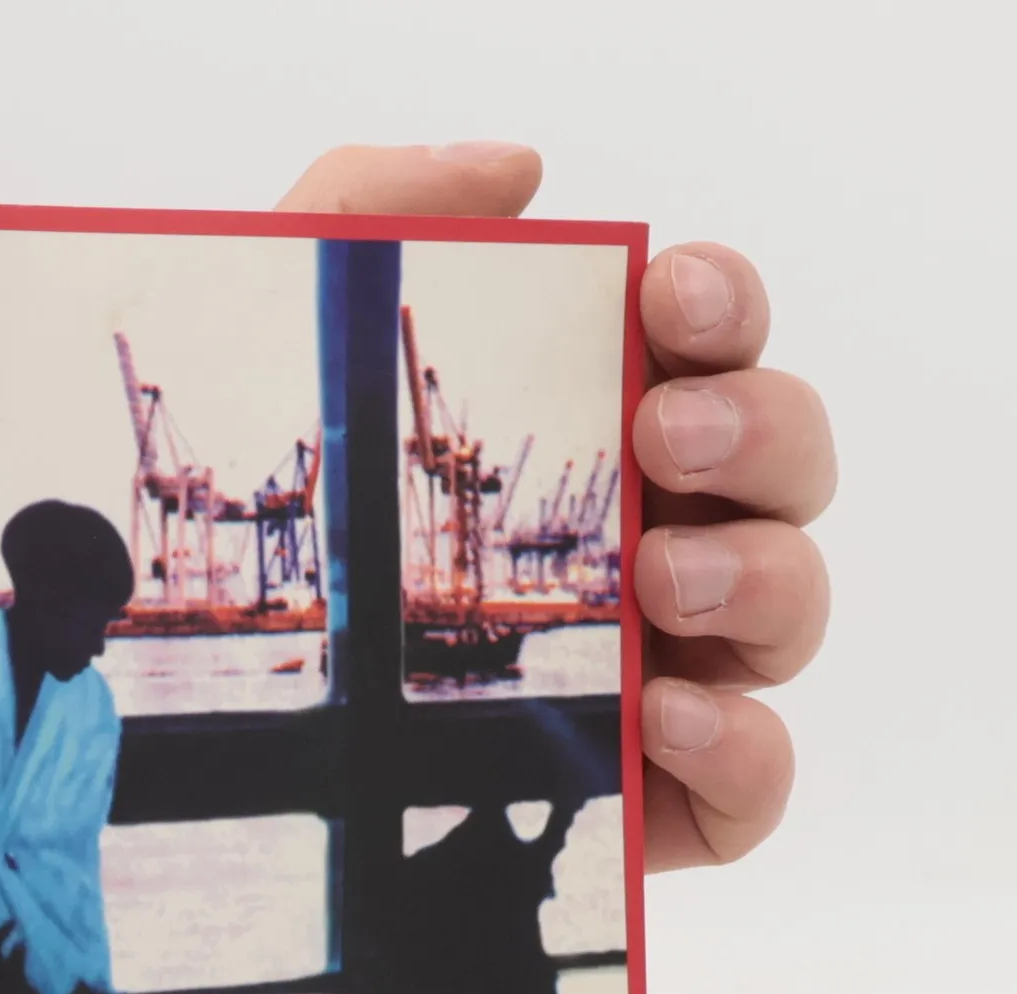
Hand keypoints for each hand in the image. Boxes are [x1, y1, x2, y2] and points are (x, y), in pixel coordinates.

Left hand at [279, 143, 834, 869]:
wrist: (221, 756)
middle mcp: (649, 544)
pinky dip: (745, 741)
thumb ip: (371, 214)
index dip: (723, 307)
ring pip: (795, 608)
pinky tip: (664, 713)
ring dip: (763, 575)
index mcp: (590, 444)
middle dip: (760, 430)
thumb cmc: (274, 554)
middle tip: (664, 439)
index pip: (714, 349)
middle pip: (788, 466)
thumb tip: (518, 170)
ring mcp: (666, 672)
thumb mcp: (284, 360)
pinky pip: (759, 778)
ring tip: (663, 581)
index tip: (666, 300)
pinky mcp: (657, 800)